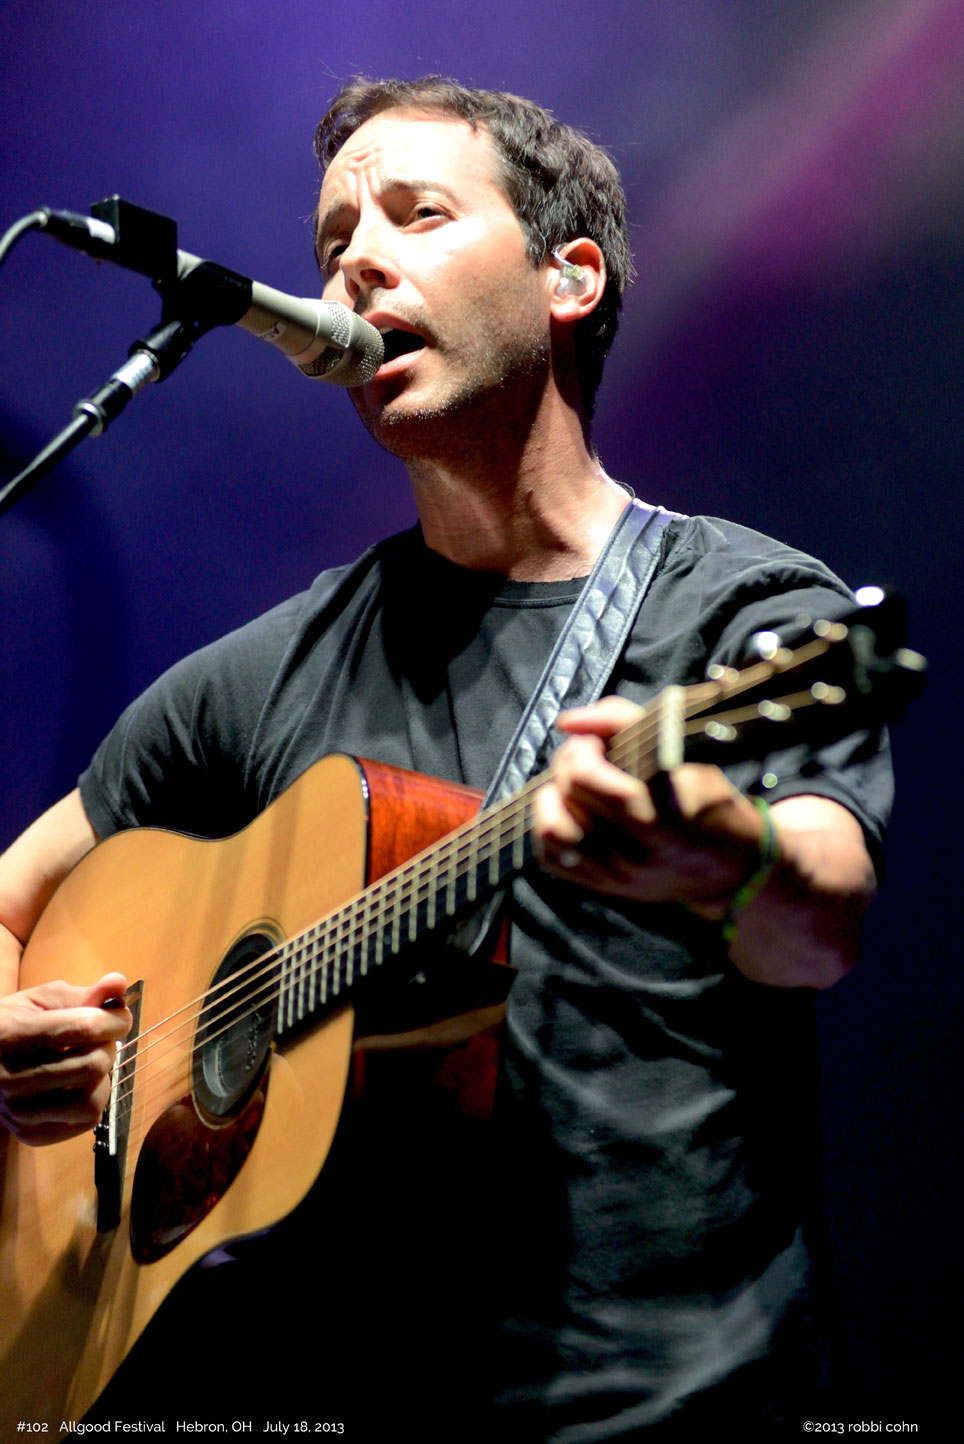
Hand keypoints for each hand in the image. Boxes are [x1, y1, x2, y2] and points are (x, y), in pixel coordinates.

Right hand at [0, 971, 131, 1145]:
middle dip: (108, 1047)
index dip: (114, 1019)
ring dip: (103, 1079)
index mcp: (12, 1034)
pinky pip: (86, 1121)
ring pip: (92, 1102)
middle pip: (93, 1065)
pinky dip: (94, 1099)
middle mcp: (11, 1078)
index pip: (83, 1027)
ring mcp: (19, 1112)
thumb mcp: (42, 1001)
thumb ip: (82, 994)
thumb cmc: (15, 1025)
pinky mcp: (29, 1134)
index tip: (120, 1017)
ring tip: (90, 1062)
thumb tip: (119, 983)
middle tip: (100, 1040)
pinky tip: (79, 1084)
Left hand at [533, 696, 764, 912]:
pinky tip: (570, 812)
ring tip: (571, 786)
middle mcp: (638, 850)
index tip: (599, 741)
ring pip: (553, 830)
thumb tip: (569, 722)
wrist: (727, 866)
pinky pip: (552, 858)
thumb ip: (623, 722)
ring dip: (553, 798)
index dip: (583, 748)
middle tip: (586, 755)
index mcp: (662, 813)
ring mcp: (618, 874)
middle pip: (570, 794)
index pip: (588, 776)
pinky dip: (551, 828)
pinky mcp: (604, 887)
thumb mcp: (683, 752)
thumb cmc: (706, 800)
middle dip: (569, 762)